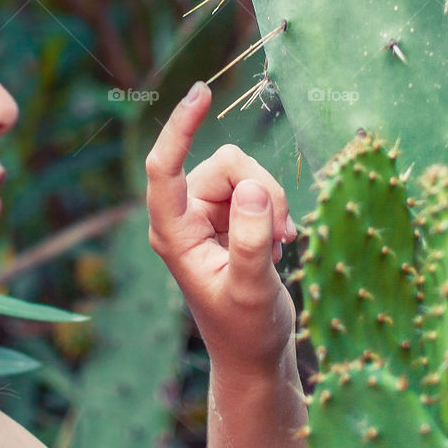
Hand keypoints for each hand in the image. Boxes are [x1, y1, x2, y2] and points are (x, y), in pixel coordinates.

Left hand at [145, 81, 298, 374]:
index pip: (165, 167)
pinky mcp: (229, 214)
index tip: (201, 92)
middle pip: (227, 166)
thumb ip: (251, 243)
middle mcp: (184, 215)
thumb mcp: (251, 291)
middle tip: (282, 234)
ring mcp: (207, 212)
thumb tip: (254, 189)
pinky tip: (278, 244)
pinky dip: (274, 209)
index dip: (180, 127)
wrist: (255, 354)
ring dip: (272, 201)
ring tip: (281, 243)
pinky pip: (257, 185)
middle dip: (263, 190)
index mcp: (171, 233)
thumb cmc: (246, 331)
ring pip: (246, 172)